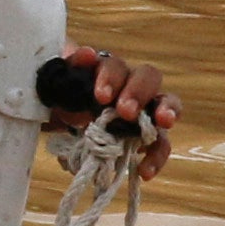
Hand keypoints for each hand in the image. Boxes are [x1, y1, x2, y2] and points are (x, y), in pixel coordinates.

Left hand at [43, 45, 179, 180]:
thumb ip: (70, 66)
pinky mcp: (146, 136)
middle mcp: (130, 85)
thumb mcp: (58, 82)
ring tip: (164, 122)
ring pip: (165, 102)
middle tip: (126, 112)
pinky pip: (159, 142)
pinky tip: (145, 171)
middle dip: (139, 93)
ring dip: (166, 110)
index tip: (101, 97)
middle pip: (148, 77)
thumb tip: (88, 54)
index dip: (111, 78)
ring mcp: (143, 109)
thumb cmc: (62, 95)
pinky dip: (156, 155)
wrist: (60, 118)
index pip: (116, 66)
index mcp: (106, 71)